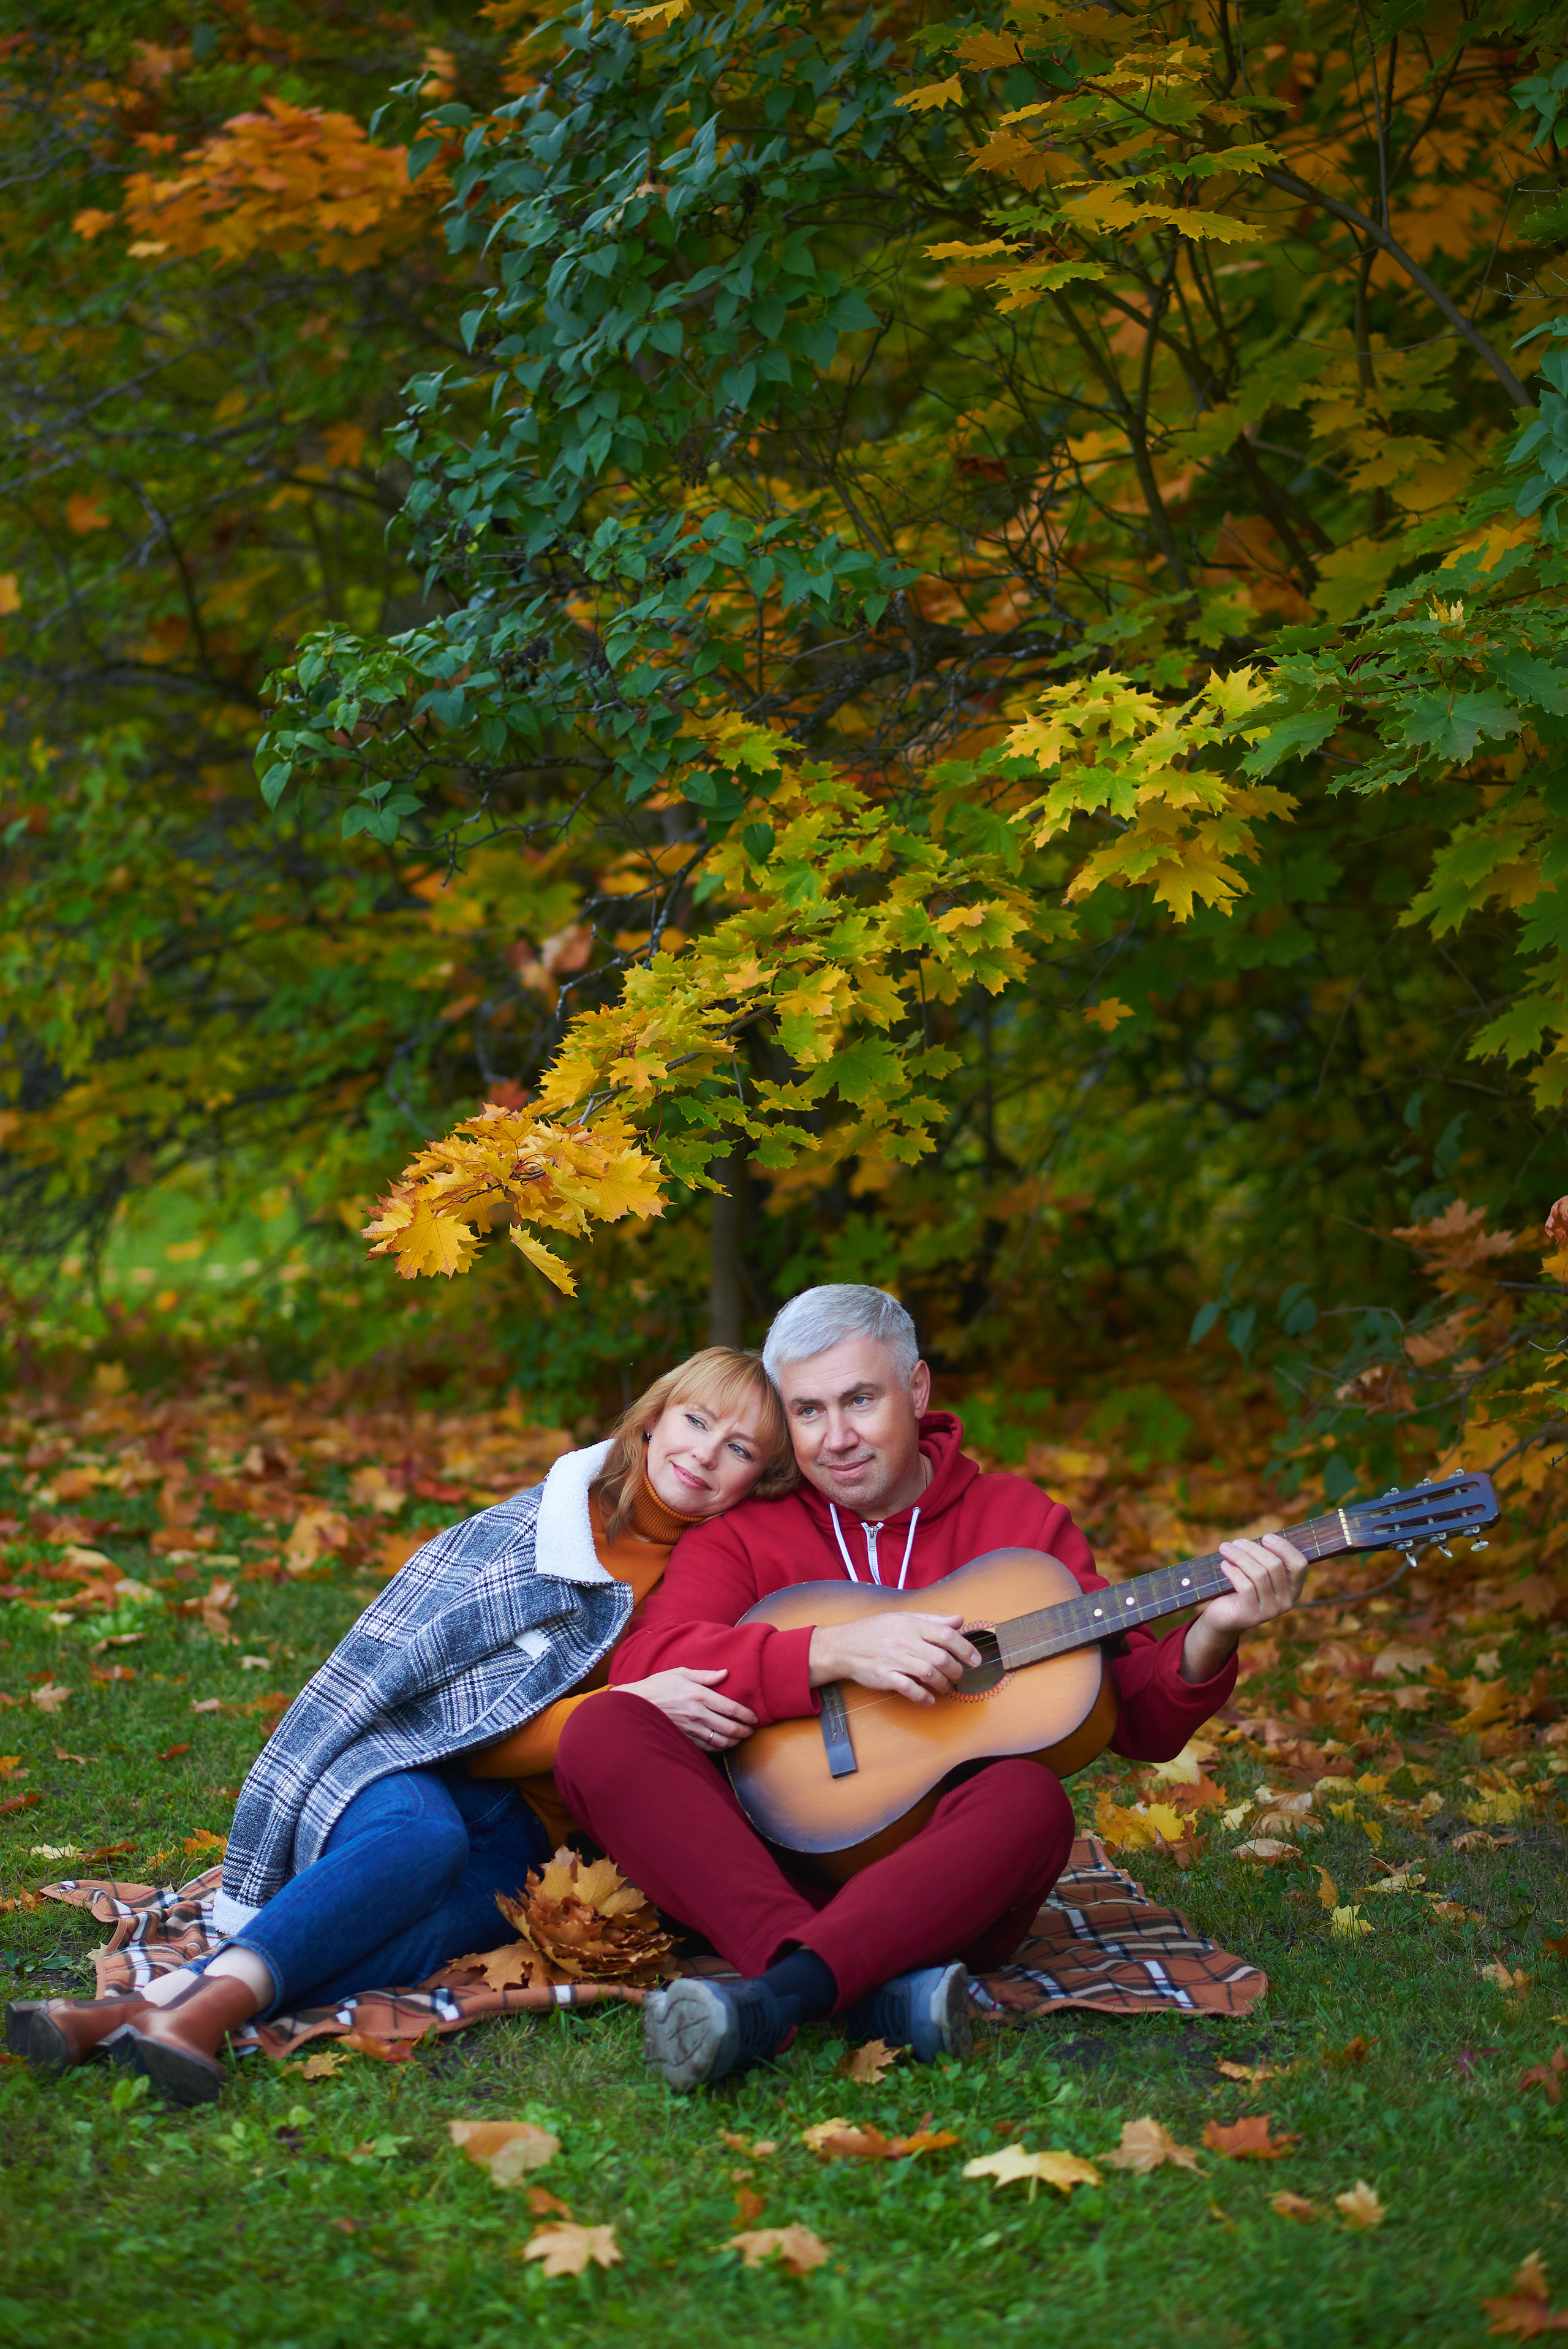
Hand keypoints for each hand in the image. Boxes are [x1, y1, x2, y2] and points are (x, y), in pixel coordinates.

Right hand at [615, 1668, 757, 1752]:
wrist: (635, 1705)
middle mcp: (698, 1715)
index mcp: (699, 1695)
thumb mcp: (681, 1673)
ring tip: (740, 1738)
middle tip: (751, 1730)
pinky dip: (719, 1747)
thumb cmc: (658, 1686)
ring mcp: (691, 1729)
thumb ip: (705, 1675)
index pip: (731, 1708)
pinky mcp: (684, 1739)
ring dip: (734, 1741)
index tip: (754, 1718)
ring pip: (720, 1741)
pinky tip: (723, 1743)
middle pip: (730, 1728)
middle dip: (745, 1731)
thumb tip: (725, 1673)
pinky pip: (707, 1747)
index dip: (747, 1715)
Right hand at [808, 1610, 981, 1704]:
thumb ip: (932, 1620)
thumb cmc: (875, 1630)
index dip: (965, 1648)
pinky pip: (909, 1688)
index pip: (945, 1634)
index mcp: (910, 1624)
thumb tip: (959, 1619)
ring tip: (946, 1687)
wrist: (843, 1645)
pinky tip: (929, 1699)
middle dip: (956, 1670)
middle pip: (940, 1657)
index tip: (975, 1660)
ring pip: (928, 1674)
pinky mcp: (884, 1676)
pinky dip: (922, 1696)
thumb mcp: (903, 1618)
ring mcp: (894, 1659)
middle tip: (959, 1676)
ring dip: (942, 1684)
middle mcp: (904, 1641)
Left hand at [1180, 1533, 1308, 1683]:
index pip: (1299, 1564)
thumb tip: (1266, 1538)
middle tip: (1235, 1542)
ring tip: (1225, 1549)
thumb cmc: (1242, 1588)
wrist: (1224, 1617)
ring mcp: (1271, 1611)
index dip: (1284, 1547)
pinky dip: (1233, 1571)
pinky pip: (1246, 1586)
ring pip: (1259, 1574)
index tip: (1266, 1537)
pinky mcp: (1253, 1615)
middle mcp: (1287, 1601)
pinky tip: (1224, 1564)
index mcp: (1293, 1588)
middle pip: (1275, 1565)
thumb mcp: (1258, 1573)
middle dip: (1253, 1549)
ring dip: (1239, 1557)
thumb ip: (1266, 1558)